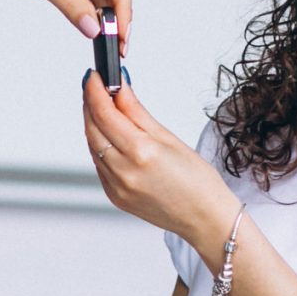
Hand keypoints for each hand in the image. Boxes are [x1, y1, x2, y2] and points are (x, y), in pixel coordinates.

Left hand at [81, 72, 238, 252]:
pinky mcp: (114, 196)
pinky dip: (101, 146)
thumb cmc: (198, 180)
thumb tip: (120, 88)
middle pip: (93, 129)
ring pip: (93, 146)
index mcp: (141, 153)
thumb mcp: (169, 138)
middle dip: (91, 104)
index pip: (105, 114)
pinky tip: (111, 136)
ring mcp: (116, 187)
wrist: (205, 219)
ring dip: (94, 124)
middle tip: (96, 86)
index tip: (94, 76)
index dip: (95, 91)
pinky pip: (99, 164)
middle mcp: (123, 172)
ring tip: (105, 107)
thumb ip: (137, 112)